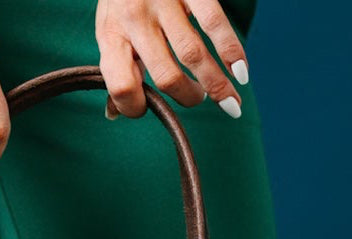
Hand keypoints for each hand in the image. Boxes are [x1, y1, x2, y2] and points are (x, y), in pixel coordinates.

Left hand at [95, 0, 250, 120]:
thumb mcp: (110, 29)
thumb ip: (116, 68)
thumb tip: (114, 114)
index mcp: (112, 35)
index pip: (121, 86)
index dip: (135, 108)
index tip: (150, 108)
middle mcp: (135, 19)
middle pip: (166, 77)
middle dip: (189, 97)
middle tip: (198, 98)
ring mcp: (163, 1)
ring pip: (193, 55)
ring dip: (217, 85)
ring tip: (229, 103)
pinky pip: (214, 23)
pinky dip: (232, 53)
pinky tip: (241, 73)